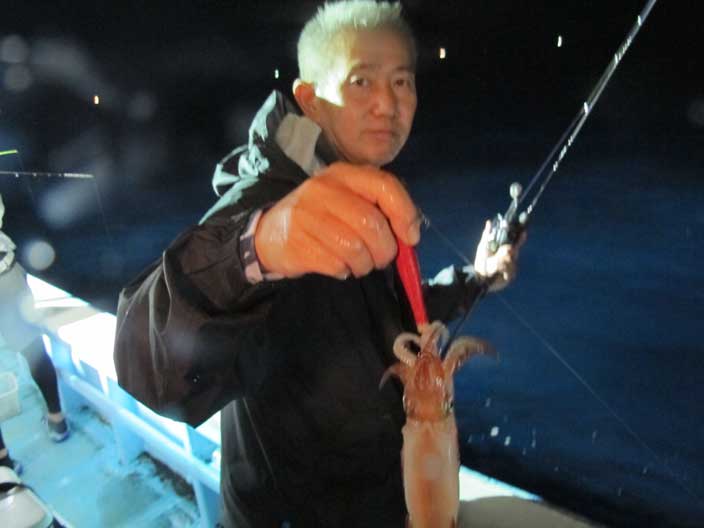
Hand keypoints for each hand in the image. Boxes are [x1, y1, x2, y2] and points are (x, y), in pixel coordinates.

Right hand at [254, 162, 420, 279]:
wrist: (270, 233)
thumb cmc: (322, 219)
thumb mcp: (349, 201)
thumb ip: (381, 210)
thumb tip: (411, 235)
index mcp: (344, 174)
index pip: (385, 186)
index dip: (405, 214)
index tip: (410, 238)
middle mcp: (324, 189)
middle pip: (371, 223)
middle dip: (385, 250)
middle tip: (381, 259)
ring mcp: (306, 214)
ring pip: (355, 247)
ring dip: (365, 264)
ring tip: (359, 264)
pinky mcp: (296, 242)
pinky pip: (336, 264)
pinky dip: (344, 271)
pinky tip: (337, 265)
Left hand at [473, 220, 525, 291]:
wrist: (478, 277)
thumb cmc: (481, 261)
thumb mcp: (483, 246)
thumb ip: (487, 235)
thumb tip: (489, 222)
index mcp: (505, 250)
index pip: (516, 242)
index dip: (520, 238)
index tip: (523, 232)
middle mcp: (510, 258)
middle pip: (514, 251)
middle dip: (506, 251)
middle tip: (499, 254)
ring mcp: (511, 267)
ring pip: (511, 260)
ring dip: (501, 262)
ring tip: (494, 265)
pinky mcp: (510, 276)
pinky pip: (510, 270)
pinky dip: (502, 269)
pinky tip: (498, 272)